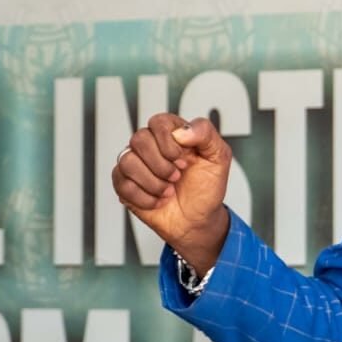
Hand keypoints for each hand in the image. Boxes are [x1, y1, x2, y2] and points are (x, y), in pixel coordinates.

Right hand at [112, 113, 230, 273]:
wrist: (198, 220)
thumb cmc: (207, 186)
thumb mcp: (219, 156)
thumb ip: (206, 133)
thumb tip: (180, 131)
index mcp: (173, 133)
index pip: (159, 122)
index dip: (169, 143)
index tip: (185, 161)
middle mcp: (151, 144)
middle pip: (139, 139)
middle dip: (161, 165)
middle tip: (177, 177)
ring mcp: (136, 163)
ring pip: (127, 161)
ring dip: (153, 182)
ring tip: (169, 191)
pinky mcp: (124, 184)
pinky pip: (121, 183)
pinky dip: (144, 197)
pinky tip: (158, 200)